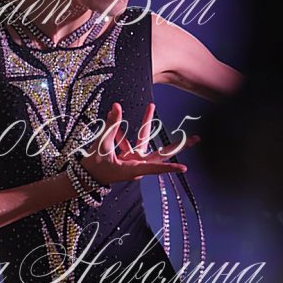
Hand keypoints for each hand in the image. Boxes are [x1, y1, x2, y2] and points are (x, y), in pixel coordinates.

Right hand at [79, 101, 199, 185]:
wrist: (85, 176)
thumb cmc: (95, 166)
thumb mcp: (102, 145)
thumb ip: (111, 126)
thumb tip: (116, 106)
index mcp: (134, 168)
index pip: (155, 167)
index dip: (169, 168)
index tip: (184, 169)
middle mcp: (138, 164)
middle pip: (162, 153)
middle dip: (178, 145)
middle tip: (197, 139)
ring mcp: (134, 160)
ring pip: (145, 140)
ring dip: (147, 122)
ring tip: (151, 106)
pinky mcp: (128, 157)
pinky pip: (128, 141)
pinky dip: (120, 132)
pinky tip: (113, 116)